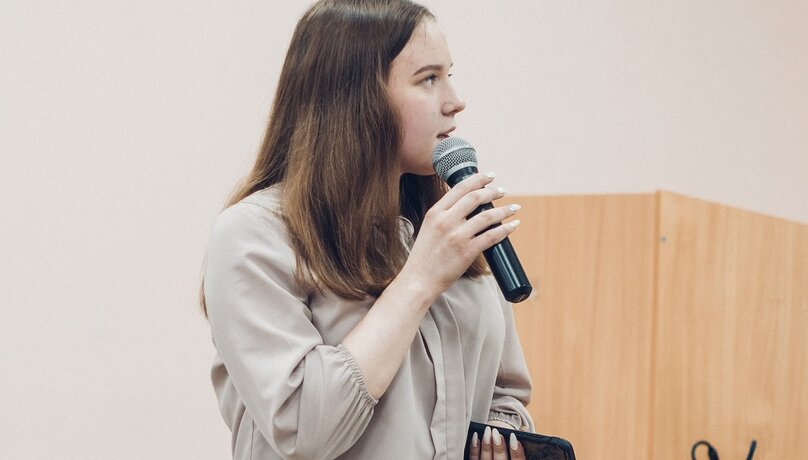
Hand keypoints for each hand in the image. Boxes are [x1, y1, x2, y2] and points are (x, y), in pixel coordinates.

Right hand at [401, 172, 519, 296]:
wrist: (418, 280)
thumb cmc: (424, 257)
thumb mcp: (429, 228)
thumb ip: (444, 215)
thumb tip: (467, 206)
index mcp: (435, 212)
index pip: (460, 188)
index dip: (478, 179)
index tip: (490, 176)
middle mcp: (446, 221)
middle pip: (476, 197)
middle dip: (493, 192)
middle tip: (502, 191)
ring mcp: (457, 236)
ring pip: (488, 216)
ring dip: (504, 210)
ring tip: (513, 208)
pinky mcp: (467, 251)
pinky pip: (492, 236)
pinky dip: (505, 229)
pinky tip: (512, 226)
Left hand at [468, 426, 525, 459]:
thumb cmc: (506, 456)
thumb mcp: (515, 457)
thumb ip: (518, 452)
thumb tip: (516, 437)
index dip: (517, 451)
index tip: (513, 437)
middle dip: (499, 447)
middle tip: (497, 433)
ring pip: (486, 459)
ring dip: (486, 445)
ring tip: (488, 431)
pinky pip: (474, 458)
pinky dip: (474, 448)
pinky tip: (476, 437)